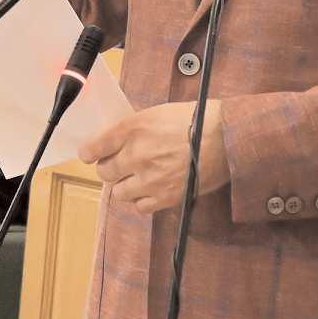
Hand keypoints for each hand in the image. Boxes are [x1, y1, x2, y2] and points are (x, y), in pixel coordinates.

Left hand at [79, 101, 230, 215]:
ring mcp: (151, 179)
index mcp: (133, 129)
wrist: (228, 137)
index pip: (94, 148)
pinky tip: (152, 189)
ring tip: (139, 177)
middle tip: (121, 164)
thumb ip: (134, 128)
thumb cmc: (197, 118)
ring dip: (126, 185)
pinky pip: (141, 206)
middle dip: (110, 168)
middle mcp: (137, 155)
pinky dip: (143, 199)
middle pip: (105, 172)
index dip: (89, 153)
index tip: (90, 155)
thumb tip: (116, 140)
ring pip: (120, 192)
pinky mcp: (167, 197)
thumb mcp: (158, 112)